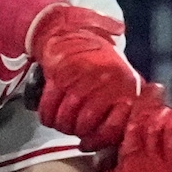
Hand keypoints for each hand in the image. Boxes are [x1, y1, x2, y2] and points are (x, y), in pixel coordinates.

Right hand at [29, 5, 140, 150]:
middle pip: (84, 127)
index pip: (113, 128)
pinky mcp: (59, 76)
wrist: (69, 30)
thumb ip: (125, 102)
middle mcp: (105, 83)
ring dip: (60, 125)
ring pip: (65, 121)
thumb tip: (121, 136)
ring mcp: (81, 80)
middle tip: (74, 129)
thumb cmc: (98, 59)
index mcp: (124, 86)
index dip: (99, 140)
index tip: (89, 142)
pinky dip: (46, 115)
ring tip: (62, 122)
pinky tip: (49, 114)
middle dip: (76, 132)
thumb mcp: (121, 77)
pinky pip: (48, 109)